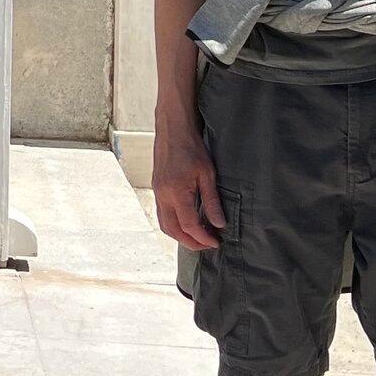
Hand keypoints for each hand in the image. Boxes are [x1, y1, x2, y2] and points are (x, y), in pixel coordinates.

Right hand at [150, 107, 225, 250]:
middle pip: (173, 230)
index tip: (215, 242)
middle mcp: (163, 195)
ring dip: (180, 236)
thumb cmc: (191, 147)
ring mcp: (157, 192)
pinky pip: (162, 214)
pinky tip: (186, 222)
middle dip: (190, 242)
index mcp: (176, 192)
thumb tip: (218, 224)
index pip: (189, 225)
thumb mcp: (207, 174)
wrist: (172, 129)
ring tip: (198, 237)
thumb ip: (212, 201)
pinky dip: (173, 225)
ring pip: (164, 224)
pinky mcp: (156, 188)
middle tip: (207, 245)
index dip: (203, 238)